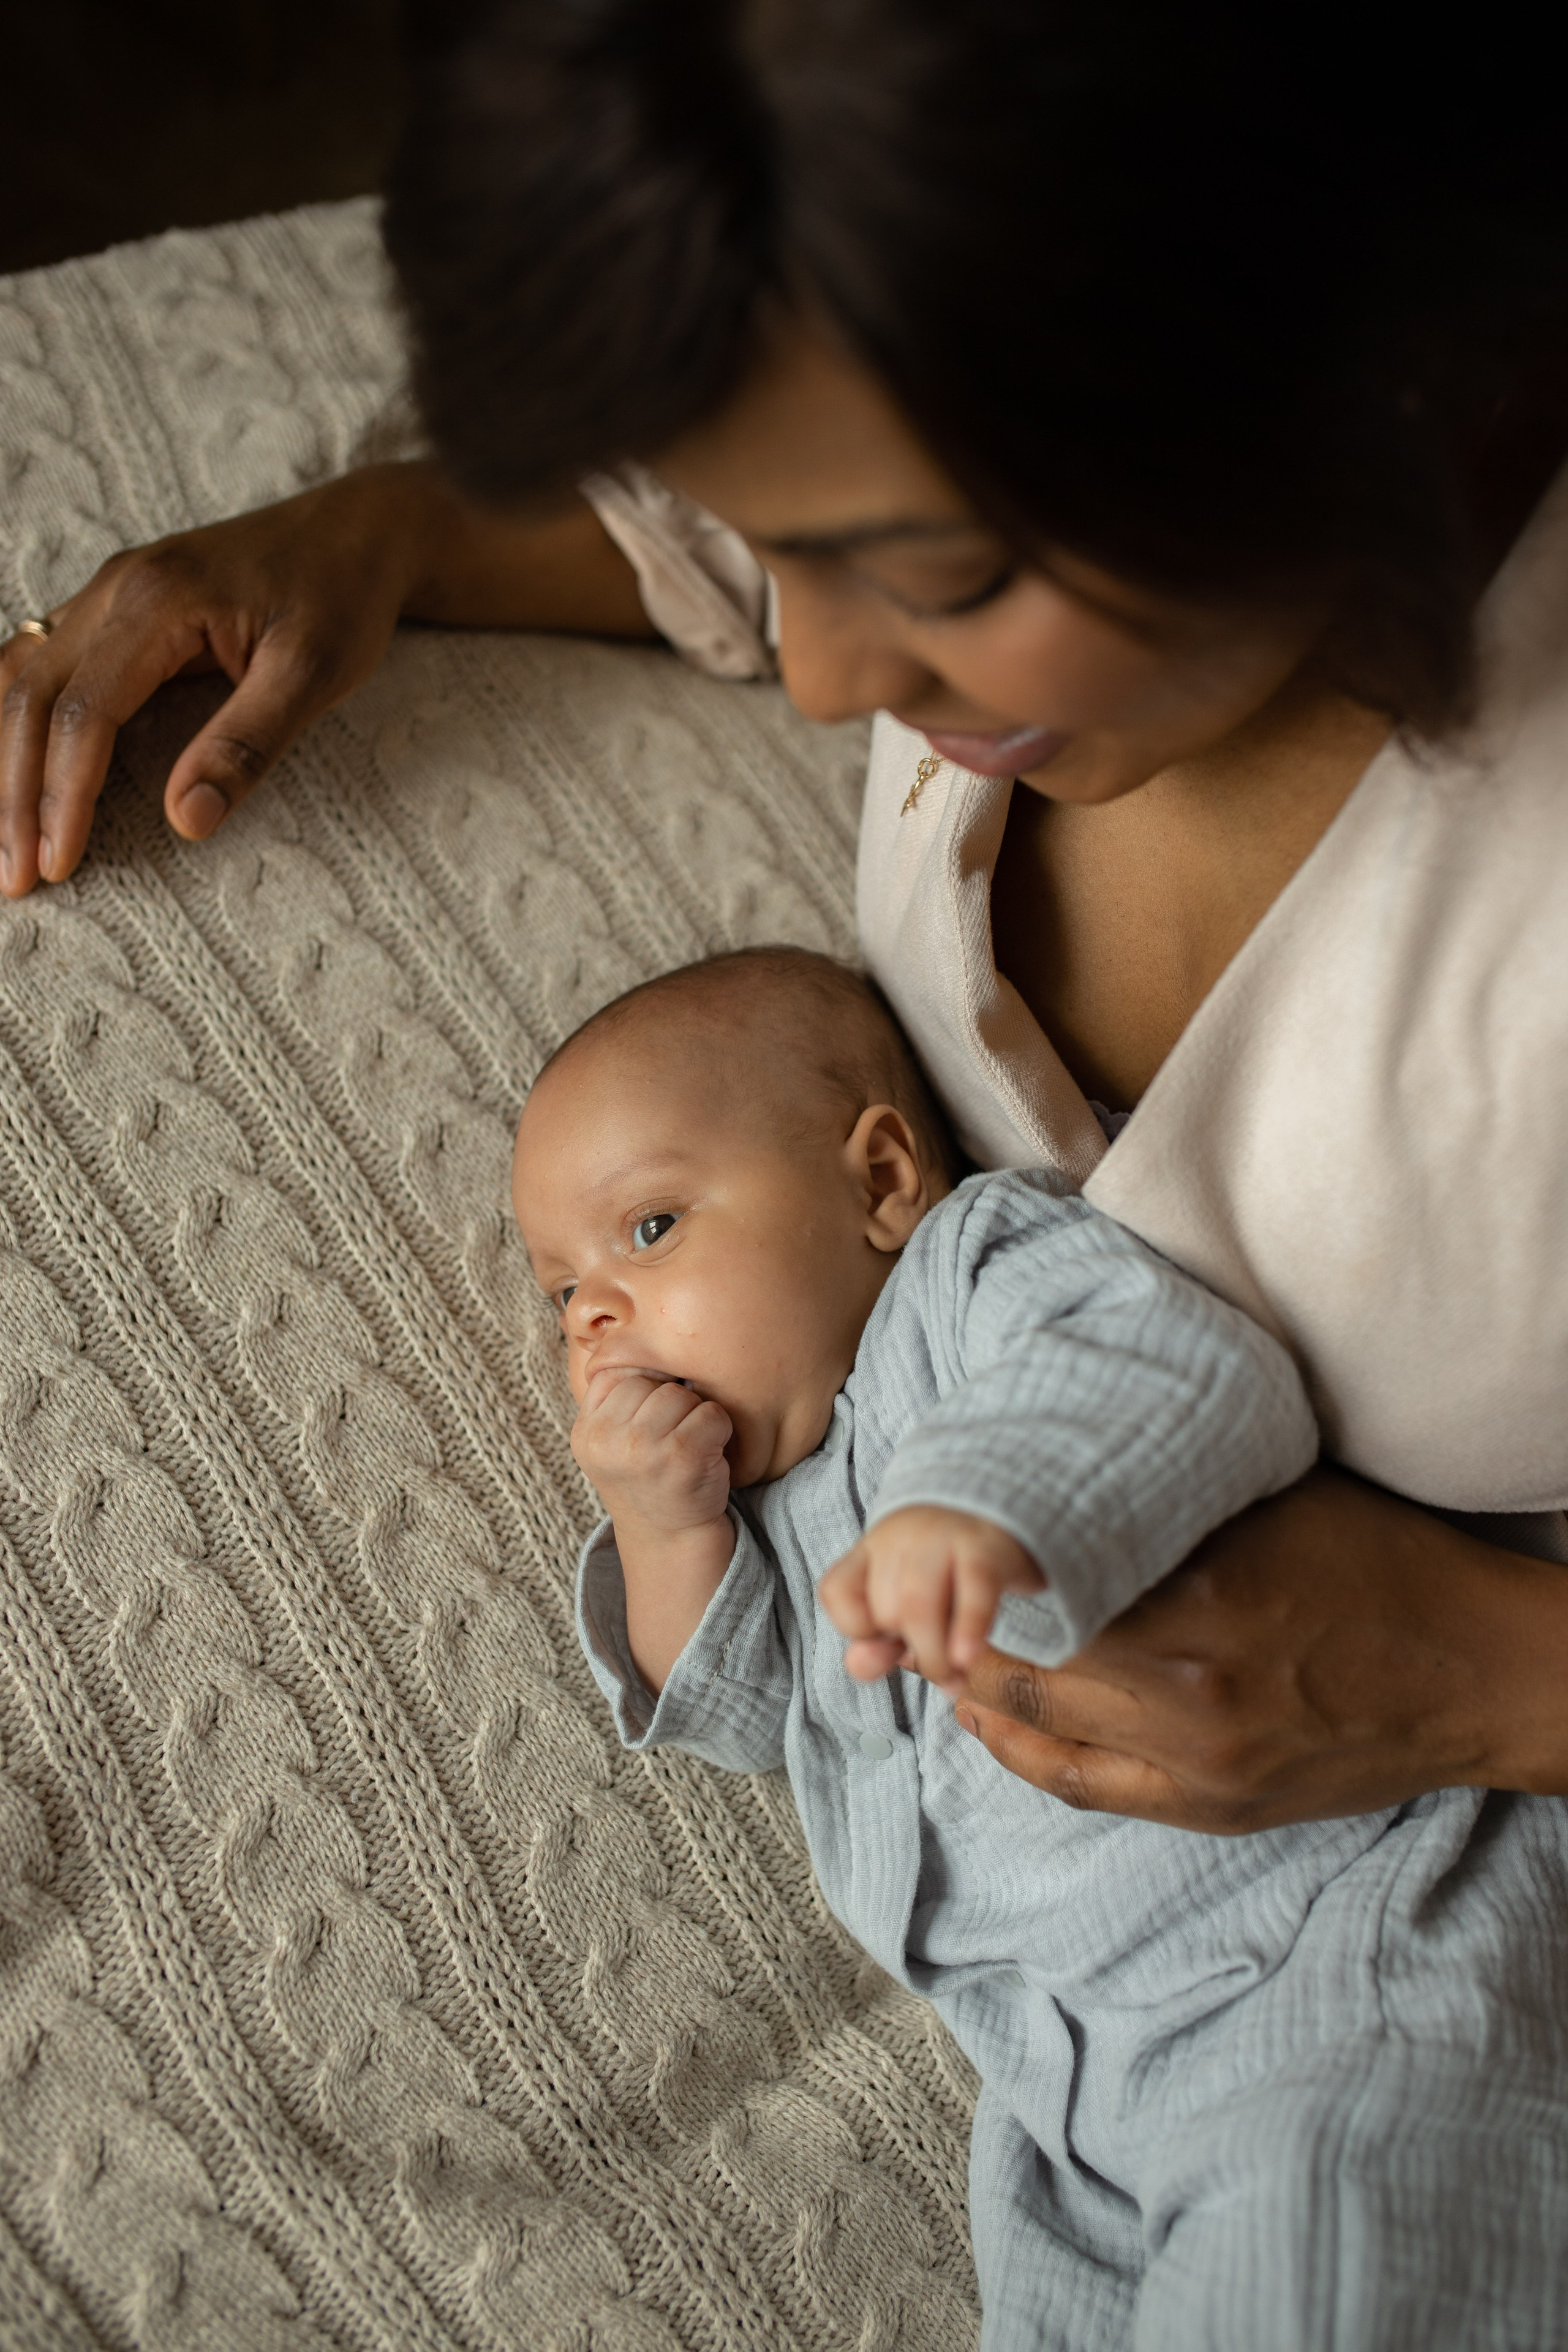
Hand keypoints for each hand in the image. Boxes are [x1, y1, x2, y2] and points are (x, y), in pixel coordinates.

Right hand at [0, 465, 431, 895]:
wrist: (360, 530)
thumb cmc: (343, 597)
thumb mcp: (314, 674)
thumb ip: (247, 745)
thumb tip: (186, 820)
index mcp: (157, 601)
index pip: (82, 713)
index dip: (63, 795)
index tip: (60, 864)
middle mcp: (114, 589)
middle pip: (29, 699)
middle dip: (15, 793)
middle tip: (15, 876)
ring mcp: (107, 593)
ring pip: (20, 679)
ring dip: (5, 760)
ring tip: (7, 840)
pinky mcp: (115, 607)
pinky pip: (40, 664)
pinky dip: (19, 722)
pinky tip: (15, 770)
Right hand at [572, 1364, 734, 1537]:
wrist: (672, 1539)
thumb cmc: (649, 1480)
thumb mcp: (612, 1443)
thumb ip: (614, 1398)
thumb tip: (636, 1334)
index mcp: (585, 1432)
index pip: (614, 1370)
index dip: (643, 1386)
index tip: (651, 1417)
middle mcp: (607, 1441)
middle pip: (651, 1381)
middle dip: (671, 1403)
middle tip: (672, 1439)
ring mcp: (642, 1450)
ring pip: (681, 1394)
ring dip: (695, 1416)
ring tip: (688, 1447)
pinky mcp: (681, 1458)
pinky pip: (711, 1413)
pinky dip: (719, 1430)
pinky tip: (707, 1455)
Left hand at [820, 1505, 1042, 1694]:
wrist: (1000, 1503)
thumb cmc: (946, 1569)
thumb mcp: (903, 1600)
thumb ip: (876, 1639)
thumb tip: (859, 1666)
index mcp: (873, 1548)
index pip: (837, 1592)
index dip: (858, 1629)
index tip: (890, 1640)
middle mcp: (901, 1538)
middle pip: (885, 1608)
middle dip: (911, 1647)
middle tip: (938, 1659)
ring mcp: (943, 1538)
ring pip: (919, 1607)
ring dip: (935, 1656)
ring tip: (954, 1677)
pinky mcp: (986, 1548)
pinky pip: (972, 1595)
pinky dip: (967, 1631)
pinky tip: (967, 1658)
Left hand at [951, 1466, 1567, 1831]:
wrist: (1476, 1671)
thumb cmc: (1377, 1562)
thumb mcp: (1268, 1500)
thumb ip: (1163, 1503)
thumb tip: (1058, 1483)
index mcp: (1196, 1601)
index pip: (1037, 1592)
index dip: (969, 1574)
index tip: (926, 1546)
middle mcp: (1184, 1692)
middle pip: (1022, 1664)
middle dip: (950, 1633)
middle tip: (901, 1598)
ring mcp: (1197, 1765)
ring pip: (1040, 1729)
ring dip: (974, 1688)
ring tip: (930, 1650)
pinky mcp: (1213, 1810)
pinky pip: (1082, 1787)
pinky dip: (1020, 1751)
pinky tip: (982, 1717)